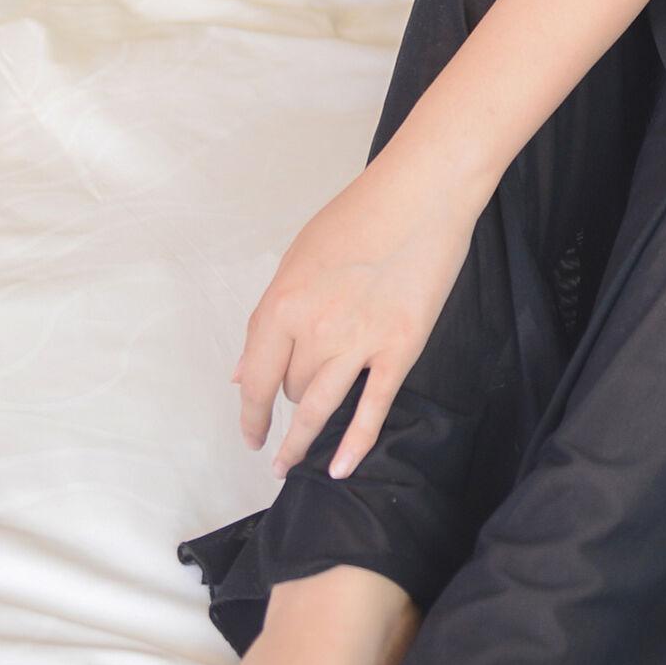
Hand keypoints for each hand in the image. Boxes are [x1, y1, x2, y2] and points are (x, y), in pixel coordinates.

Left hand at [229, 151, 475, 483]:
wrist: (420, 196)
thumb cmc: (359, 216)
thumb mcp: (298, 259)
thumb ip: (271, 318)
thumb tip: (244, 371)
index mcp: (283, 303)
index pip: (256, 375)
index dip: (250, 411)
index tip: (250, 433)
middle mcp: (315, 330)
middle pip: (293, 388)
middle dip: (291, 400)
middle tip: (297, 407)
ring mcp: (359, 342)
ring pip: (321, 408)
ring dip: (301, 443)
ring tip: (290, 465)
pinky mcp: (400, 349)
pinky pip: (372, 408)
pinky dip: (355, 443)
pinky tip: (340, 468)